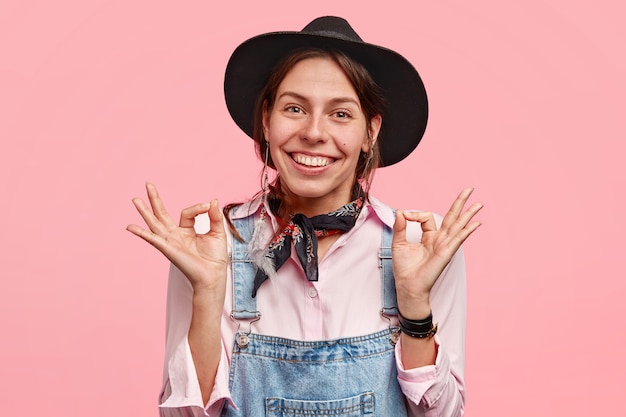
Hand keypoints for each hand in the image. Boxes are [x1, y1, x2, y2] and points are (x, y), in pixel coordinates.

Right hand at [126, 183, 227, 291]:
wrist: (213, 275)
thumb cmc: (215, 257)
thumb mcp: (217, 232)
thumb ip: (214, 216)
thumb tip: (212, 200)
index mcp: (186, 231)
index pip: (187, 212)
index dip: (198, 207)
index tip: (208, 206)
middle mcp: (175, 235)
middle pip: (161, 214)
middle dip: (155, 199)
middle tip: (148, 184)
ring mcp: (170, 242)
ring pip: (154, 223)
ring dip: (144, 211)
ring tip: (135, 199)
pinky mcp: (168, 249)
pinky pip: (153, 239)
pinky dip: (142, 233)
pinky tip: (130, 227)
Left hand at [392, 188, 481, 317]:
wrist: (407, 285)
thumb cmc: (404, 268)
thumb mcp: (398, 243)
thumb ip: (400, 227)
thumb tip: (401, 211)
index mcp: (428, 236)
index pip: (427, 217)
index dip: (416, 214)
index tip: (405, 216)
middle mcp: (439, 240)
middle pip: (452, 217)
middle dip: (460, 203)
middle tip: (469, 189)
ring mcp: (444, 246)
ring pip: (458, 226)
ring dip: (469, 214)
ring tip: (479, 204)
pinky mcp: (446, 253)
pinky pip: (458, 239)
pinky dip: (467, 231)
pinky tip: (476, 224)